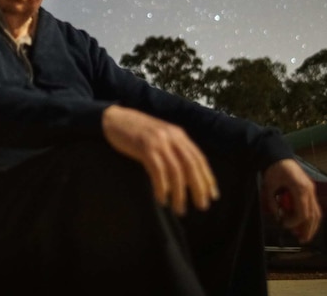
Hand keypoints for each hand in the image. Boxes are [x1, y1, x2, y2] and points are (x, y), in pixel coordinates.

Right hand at [101, 105, 218, 214]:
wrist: (114, 119)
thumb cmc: (136, 132)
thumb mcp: (160, 137)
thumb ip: (173, 150)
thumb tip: (186, 176)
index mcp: (179, 134)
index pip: (199, 158)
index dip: (207, 177)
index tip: (212, 196)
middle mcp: (172, 136)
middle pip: (191, 165)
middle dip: (198, 187)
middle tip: (202, 206)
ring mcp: (158, 141)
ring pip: (176, 170)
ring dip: (180, 193)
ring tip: (180, 209)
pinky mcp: (144, 147)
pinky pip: (158, 170)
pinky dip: (162, 186)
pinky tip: (162, 198)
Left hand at [262, 159, 321, 243]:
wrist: (278, 154)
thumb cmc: (273, 168)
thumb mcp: (270, 186)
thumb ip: (273, 203)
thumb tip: (278, 217)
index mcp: (300, 189)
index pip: (302, 213)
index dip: (293, 222)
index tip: (284, 225)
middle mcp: (309, 190)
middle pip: (313, 215)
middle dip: (308, 229)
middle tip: (302, 240)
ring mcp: (311, 189)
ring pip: (317, 212)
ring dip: (311, 225)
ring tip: (304, 235)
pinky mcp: (309, 189)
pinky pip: (313, 206)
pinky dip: (310, 217)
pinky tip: (304, 223)